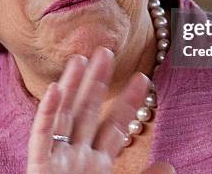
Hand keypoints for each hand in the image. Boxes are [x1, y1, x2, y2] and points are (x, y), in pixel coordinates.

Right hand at [27, 47, 174, 173]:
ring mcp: (57, 162)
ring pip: (64, 117)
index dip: (129, 103)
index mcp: (96, 164)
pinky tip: (57, 90)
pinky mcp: (40, 169)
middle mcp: (76, 157)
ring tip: (82, 58)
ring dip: (71, 88)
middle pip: (88, 112)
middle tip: (108, 50)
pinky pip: (42, 139)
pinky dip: (48, 115)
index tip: (145, 79)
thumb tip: (171, 166)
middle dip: (98, 82)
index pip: (115, 126)